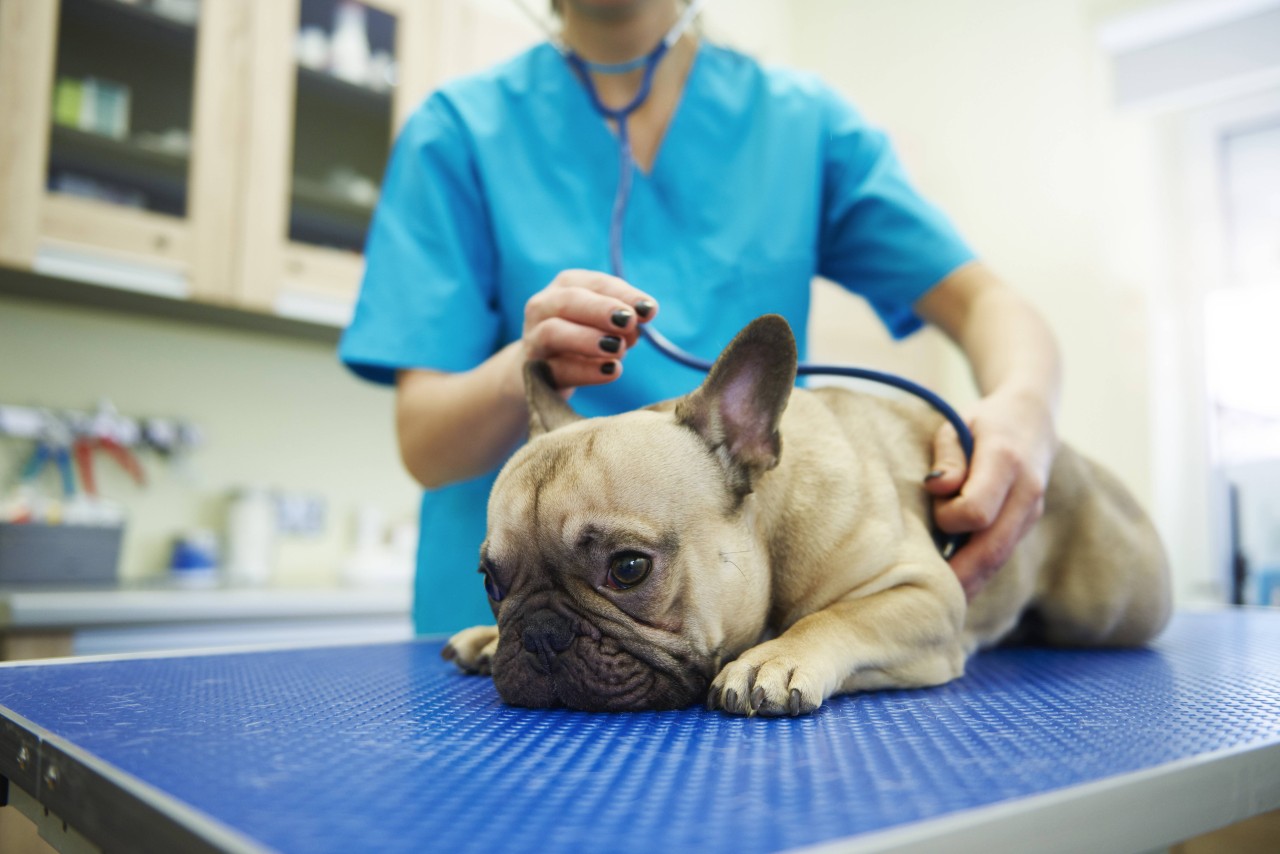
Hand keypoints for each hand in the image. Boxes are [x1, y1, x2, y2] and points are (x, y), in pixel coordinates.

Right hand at [518, 269, 657, 392]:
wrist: (542, 374)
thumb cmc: (582, 341)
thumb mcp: (605, 325)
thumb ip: (624, 321)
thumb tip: (642, 318)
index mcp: (567, 286)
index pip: (596, 284)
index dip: (623, 294)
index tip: (649, 310)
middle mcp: (543, 307)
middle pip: (568, 300)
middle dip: (601, 309)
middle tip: (628, 322)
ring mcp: (533, 339)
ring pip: (552, 332)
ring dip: (587, 338)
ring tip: (617, 348)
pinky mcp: (533, 371)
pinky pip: (557, 369)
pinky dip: (586, 371)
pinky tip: (611, 371)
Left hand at [924, 391, 1057, 598]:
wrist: (1032, 420)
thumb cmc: (982, 423)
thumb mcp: (959, 425)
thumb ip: (948, 456)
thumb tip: (937, 487)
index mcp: (1006, 460)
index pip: (978, 510)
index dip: (950, 519)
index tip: (935, 511)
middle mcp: (1027, 491)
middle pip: (992, 547)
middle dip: (959, 574)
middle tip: (924, 596)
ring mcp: (1031, 512)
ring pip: (999, 558)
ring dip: (969, 581)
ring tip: (936, 600)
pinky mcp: (1027, 524)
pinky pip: (1001, 555)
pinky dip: (978, 573)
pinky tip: (955, 585)